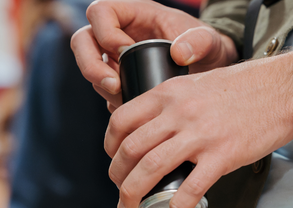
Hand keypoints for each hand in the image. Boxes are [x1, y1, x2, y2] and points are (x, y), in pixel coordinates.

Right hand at [70, 0, 238, 111]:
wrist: (210, 71)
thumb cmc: (208, 47)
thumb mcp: (209, 41)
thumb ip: (200, 42)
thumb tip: (179, 53)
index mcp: (134, 12)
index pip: (100, 12)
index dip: (105, 32)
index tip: (126, 51)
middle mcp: (118, 32)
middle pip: (82, 41)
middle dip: (90, 64)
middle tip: (113, 85)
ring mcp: (114, 57)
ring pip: (88, 67)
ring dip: (102, 85)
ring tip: (126, 98)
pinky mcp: (118, 79)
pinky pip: (103, 89)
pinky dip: (112, 101)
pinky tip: (133, 109)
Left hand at [106, 50, 292, 207]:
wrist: (283, 88)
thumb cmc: (243, 87)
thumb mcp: (197, 83)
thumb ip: (174, 101)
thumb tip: (155, 126)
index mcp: (168, 93)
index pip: (122, 120)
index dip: (110, 145)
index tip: (114, 160)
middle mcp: (178, 112)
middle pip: (130, 149)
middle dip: (117, 177)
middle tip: (121, 193)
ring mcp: (200, 134)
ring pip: (151, 168)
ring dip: (133, 193)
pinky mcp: (223, 154)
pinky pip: (192, 186)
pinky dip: (178, 205)